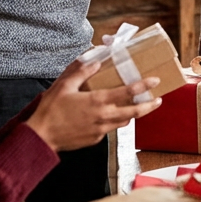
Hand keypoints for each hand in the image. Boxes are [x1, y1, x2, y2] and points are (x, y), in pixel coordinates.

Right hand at [26, 58, 163, 151]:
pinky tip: (111, 116)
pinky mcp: (95, 139)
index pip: (128, 92)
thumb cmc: (50, 110)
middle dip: (149, 106)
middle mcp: (103, 117)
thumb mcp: (64, 85)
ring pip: (124, 122)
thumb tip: (95, 62)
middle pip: (134, 112)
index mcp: (98, 101)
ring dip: (133, 115)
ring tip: (139, 108)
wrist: (41, 137)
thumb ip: (81, 72)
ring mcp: (100, 130)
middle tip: (159, 100)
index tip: (155, 81)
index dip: (144, 86)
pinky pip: (110, 129)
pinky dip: (115, 122)